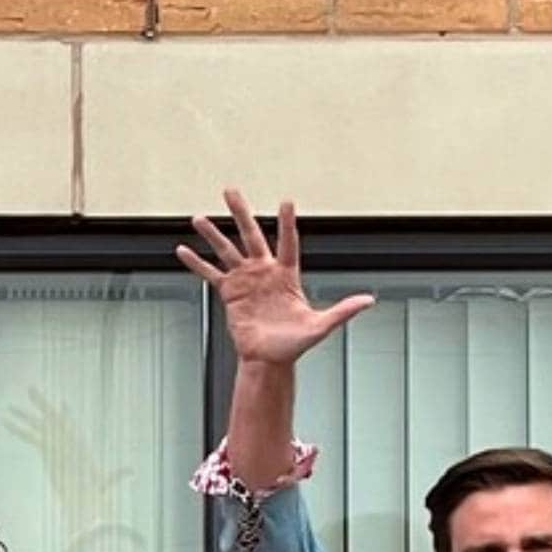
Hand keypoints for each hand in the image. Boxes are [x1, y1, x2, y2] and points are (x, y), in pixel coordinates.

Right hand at [174, 189, 376, 370]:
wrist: (269, 360)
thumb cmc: (295, 344)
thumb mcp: (321, 327)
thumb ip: (343, 311)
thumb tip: (369, 301)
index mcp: (287, 275)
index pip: (287, 243)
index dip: (286, 224)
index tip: (286, 201)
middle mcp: (264, 272)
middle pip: (251, 236)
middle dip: (241, 213)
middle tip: (230, 191)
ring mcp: (246, 281)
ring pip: (227, 251)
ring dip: (213, 234)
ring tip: (199, 218)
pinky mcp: (230, 294)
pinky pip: (211, 274)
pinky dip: (197, 263)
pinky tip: (182, 251)